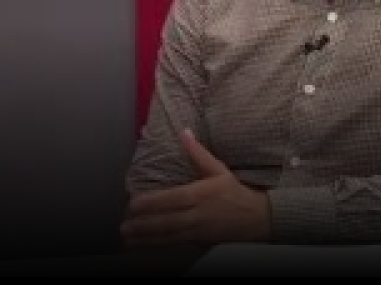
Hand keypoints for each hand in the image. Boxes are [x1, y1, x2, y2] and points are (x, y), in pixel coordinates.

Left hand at [120, 128, 270, 247]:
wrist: (258, 218)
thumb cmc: (234, 192)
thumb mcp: (218, 169)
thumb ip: (197, 152)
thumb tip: (183, 132)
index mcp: (200, 194)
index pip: (171, 199)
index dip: (151, 203)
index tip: (132, 204)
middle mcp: (198, 214)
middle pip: (166, 221)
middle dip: (143, 225)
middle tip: (123, 226)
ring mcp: (198, 231)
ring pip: (168, 236)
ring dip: (146, 239)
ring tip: (128, 239)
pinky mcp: (200, 242)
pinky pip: (176, 245)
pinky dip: (159, 247)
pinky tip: (145, 248)